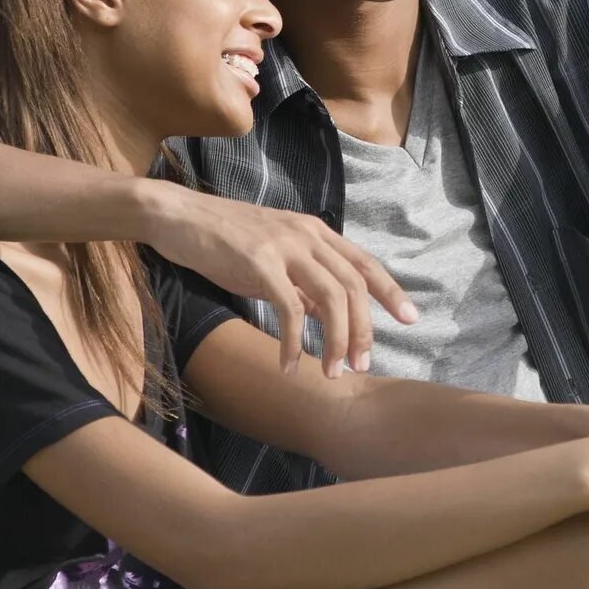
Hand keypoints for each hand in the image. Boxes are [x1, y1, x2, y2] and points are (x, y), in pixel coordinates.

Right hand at [137, 181, 415, 378]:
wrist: (178, 216)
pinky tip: (287, 364)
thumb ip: (302, 283)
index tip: (410, 319)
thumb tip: (328, 315)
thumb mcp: (273, 259)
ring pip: (329, 298)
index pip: (364, 263)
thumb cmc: (224, 241)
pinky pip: (288, 308)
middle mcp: (307, 235)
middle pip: (353, 285)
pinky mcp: (257, 262)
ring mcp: (283, 246)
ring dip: (336, 340)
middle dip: (364, 330)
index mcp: (315, 232)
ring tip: (332, 372)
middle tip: (361, 365)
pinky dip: (292, 341)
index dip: (390, 291)